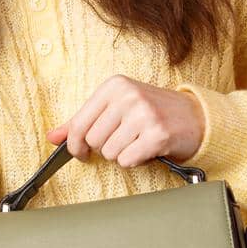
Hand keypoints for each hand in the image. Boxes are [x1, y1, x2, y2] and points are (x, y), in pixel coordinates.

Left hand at [46, 75, 206, 168]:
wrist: (195, 117)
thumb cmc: (151, 113)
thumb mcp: (115, 108)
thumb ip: (81, 121)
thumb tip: (51, 137)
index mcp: (114, 86)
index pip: (78, 124)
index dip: (75, 145)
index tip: (81, 152)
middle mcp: (128, 96)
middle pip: (93, 141)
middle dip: (105, 148)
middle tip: (124, 140)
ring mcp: (144, 114)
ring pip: (110, 153)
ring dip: (122, 155)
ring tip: (137, 142)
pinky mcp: (157, 134)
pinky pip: (128, 161)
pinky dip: (135, 161)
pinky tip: (146, 149)